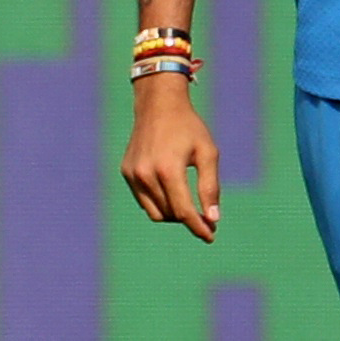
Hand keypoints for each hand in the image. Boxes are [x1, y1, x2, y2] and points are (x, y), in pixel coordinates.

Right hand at [121, 76, 221, 242]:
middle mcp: (146, 175)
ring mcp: (133, 175)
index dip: (198, 226)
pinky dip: (160, 203)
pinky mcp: (126, 173)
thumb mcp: (207, 152)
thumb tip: (213, 217)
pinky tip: (172, 192)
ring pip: (155, 212)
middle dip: (189, 218)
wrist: (159, 105)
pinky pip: (144, 200)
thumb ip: (210, 186)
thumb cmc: (189, 127)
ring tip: (189, 204)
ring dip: (174, 214)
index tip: (212, 236)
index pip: (183, 211)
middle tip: (207, 215)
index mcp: (168, 169)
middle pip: (170, 214)